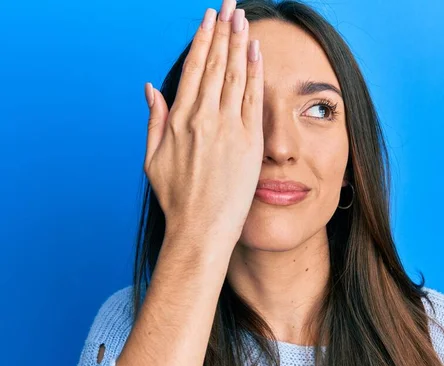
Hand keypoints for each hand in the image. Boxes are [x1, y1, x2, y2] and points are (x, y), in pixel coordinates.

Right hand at [143, 0, 262, 247]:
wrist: (200, 229)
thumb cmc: (177, 198)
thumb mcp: (153, 158)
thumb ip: (154, 119)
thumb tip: (150, 87)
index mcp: (179, 119)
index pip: (194, 68)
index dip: (202, 40)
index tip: (208, 19)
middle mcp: (204, 117)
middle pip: (216, 63)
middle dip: (223, 31)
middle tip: (229, 6)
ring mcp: (228, 128)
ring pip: (235, 74)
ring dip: (239, 43)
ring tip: (242, 18)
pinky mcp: (249, 141)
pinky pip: (253, 98)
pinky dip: (255, 71)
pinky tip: (256, 50)